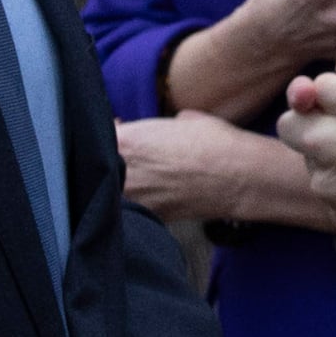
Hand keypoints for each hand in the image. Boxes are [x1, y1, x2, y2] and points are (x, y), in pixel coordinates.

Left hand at [114, 111, 316, 228]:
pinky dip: (137, 201)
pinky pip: (131, 207)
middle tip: (132, 154)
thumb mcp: (181, 119)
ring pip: (111, 188)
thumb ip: (153, 127)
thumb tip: (150, 132)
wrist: (240, 177)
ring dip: (121, 181)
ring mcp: (133, 198)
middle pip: (99, 163)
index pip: (95, 134)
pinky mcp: (149, 217)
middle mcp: (122, 171)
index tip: (117, 129)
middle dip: (110, 156)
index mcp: (126, 140)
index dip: (107, 132)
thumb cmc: (214, 143)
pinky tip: (157, 193)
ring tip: (147, 175)